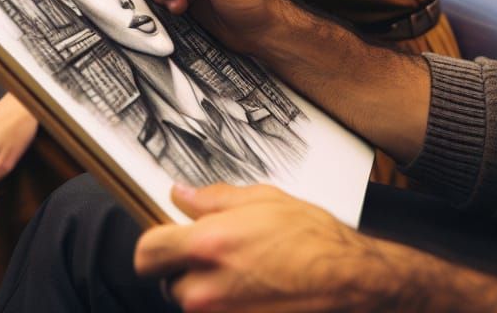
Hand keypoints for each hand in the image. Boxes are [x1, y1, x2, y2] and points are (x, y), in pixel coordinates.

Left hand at [135, 182, 394, 311]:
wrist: (349, 281)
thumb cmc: (314, 240)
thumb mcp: (263, 200)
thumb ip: (214, 198)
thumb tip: (182, 195)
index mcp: (209, 245)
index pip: (147, 253)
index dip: (154, 245)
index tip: (165, 239)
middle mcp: (207, 289)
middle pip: (169, 282)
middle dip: (187, 267)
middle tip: (217, 253)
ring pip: (193, 303)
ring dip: (208, 288)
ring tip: (245, 270)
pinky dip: (229, 304)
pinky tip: (255, 288)